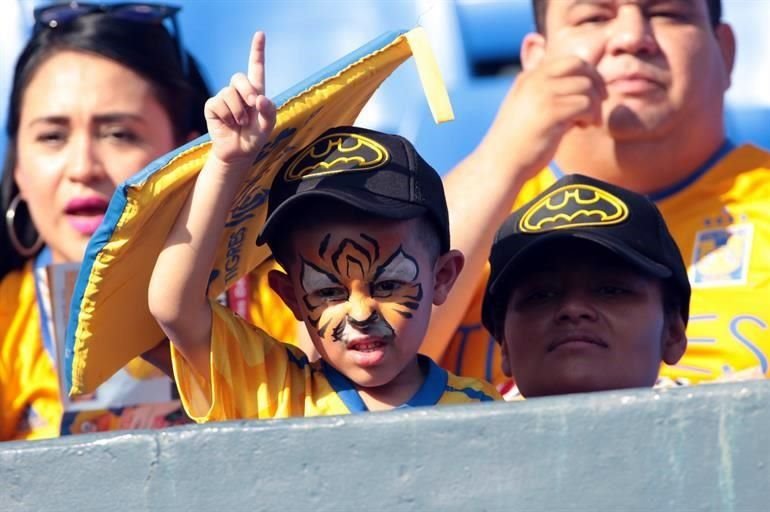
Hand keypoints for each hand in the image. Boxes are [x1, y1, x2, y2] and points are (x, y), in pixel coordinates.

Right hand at [205, 31, 276, 166]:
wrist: (239, 153)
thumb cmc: (255, 138)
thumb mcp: (267, 126)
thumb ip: (268, 112)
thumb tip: (260, 98)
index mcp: (256, 92)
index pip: (256, 67)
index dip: (257, 50)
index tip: (260, 34)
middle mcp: (239, 91)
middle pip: (239, 77)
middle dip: (247, 91)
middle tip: (253, 106)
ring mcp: (224, 97)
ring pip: (229, 93)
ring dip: (238, 111)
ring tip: (241, 123)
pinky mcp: (212, 106)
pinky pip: (218, 104)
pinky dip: (227, 116)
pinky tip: (229, 124)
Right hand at [481, 55, 606, 179]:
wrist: (499, 164)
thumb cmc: (518, 144)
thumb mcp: (531, 111)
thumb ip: (553, 97)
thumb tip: (586, 93)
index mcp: (528, 78)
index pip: (569, 61)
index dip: (588, 75)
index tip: (593, 95)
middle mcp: (534, 80)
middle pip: (579, 64)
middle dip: (596, 83)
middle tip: (599, 105)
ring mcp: (541, 94)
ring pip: (586, 86)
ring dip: (595, 105)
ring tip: (587, 123)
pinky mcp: (550, 112)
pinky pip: (585, 104)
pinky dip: (590, 116)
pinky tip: (581, 128)